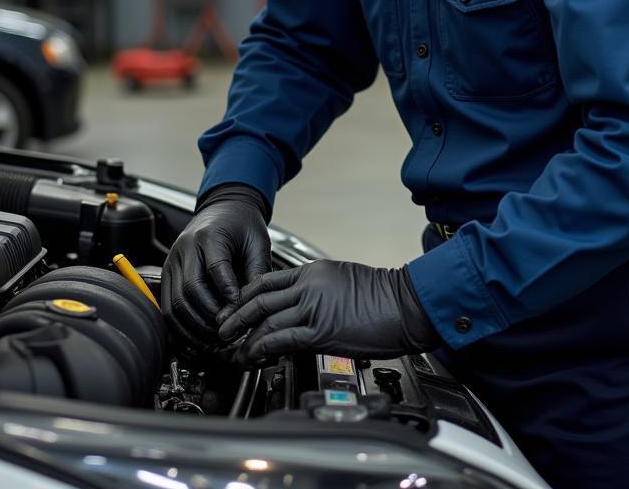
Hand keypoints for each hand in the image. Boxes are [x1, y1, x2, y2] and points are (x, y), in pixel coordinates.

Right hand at [161, 183, 270, 347]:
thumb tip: (252, 307)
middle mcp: (185, 248)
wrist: (225, 208)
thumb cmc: (243, 225)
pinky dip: (182, 327)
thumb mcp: (258, 243)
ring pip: (175, 303)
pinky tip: (199, 336)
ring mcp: (172, 261)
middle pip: (190, 290)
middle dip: (210, 317)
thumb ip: (257, 272)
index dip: (228, 296)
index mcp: (209, 235)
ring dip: (194, 327)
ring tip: (215, 339)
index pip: (216, 270)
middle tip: (229, 331)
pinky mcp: (167, 274)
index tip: (241, 312)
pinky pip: (168, 307)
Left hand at [218, 260, 438, 365]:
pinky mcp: (320, 332)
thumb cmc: (384, 295)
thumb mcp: (343, 279)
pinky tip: (253, 356)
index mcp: (313, 272)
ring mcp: (313, 308)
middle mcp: (308, 286)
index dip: (245, 296)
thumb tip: (301, 306)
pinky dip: (262, 348)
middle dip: (235, 316)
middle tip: (222, 329)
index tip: (234, 308)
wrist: (406, 304)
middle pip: (259, 300)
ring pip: (265, 321)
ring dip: (245, 338)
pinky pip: (281, 340)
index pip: (268, 281)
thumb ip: (318, 289)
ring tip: (233, 350)